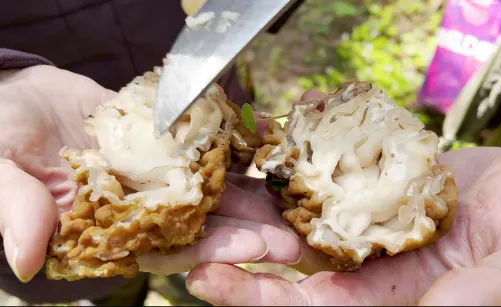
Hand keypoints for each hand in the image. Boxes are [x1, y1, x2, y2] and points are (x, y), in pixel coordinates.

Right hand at [0, 65, 301, 281]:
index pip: (162, 248)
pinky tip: (268, 153)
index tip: (250, 251)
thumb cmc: (3, 133)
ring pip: (211, 191)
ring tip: (292, 202)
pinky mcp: (167, 145)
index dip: (206, 252)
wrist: (20, 95)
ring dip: (251, 198)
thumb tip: (26, 261)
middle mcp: (139, 209)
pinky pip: (206, 151)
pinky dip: (235, 152)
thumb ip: (18, 209)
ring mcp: (157, 176)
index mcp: (106, 229)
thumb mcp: (2, 168)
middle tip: (292, 239)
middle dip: (245, 233)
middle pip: (200, 226)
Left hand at [183, 91, 500, 304]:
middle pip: (287, 255)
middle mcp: (367, 260)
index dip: (259, 296)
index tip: (209, 280)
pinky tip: (264, 135)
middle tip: (184, 222)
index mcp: (391, 294)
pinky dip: (299, 151)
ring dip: (254, 193)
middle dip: (235, 240)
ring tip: (207, 175)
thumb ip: (477, 296)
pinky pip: (329, 167)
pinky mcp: (375, 181)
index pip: (312, 305)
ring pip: (298, 207)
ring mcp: (367, 217)